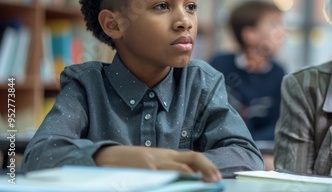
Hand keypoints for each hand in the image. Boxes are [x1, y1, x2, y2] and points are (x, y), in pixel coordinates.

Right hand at [94, 145, 221, 182]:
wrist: (105, 157)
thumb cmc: (131, 162)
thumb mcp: (152, 161)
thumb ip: (169, 167)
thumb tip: (190, 175)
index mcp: (167, 155)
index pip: (192, 157)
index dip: (207, 166)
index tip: (216, 176)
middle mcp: (163, 157)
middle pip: (191, 158)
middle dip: (207, 169)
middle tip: (216, 180)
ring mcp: (153, 165)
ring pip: (179, 169)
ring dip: (192, 176)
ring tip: (203, 184)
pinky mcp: (144, 172)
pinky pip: (162, 178)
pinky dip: (172, 182)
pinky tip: (178, 186)